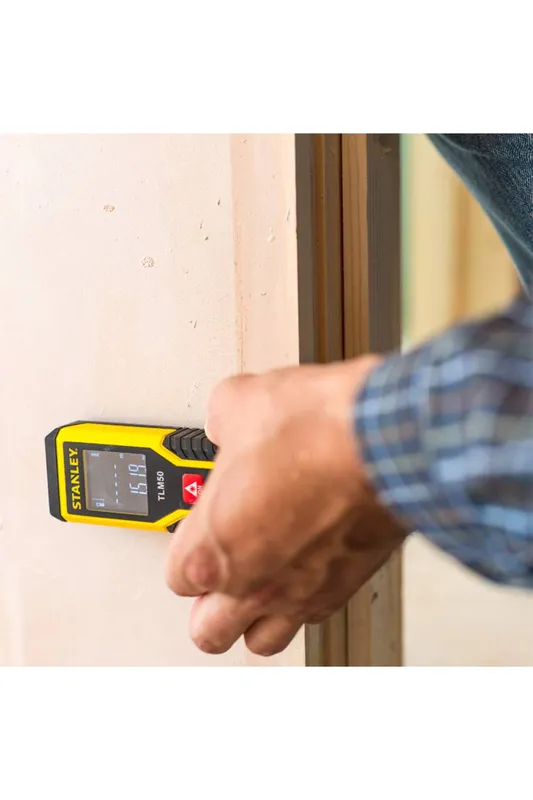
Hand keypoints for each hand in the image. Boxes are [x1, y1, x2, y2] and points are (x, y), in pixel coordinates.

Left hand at [165, 357, 407, 655]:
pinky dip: (305, 599)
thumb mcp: (238, 404)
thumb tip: (227, 420)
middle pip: (208, 630)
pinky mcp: (348, 584)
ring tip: (256, 585)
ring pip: (262, 641)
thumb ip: (221, 424)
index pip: (177, 577)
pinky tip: (308, 568)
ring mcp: (303, 590)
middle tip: (217, 571)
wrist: (383, 439)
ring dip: (253, 618)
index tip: (201, 525)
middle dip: (209, 604)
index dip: (187, 549)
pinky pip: (316, 613)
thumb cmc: (313, 430)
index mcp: (211, 549)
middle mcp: (253, 583)